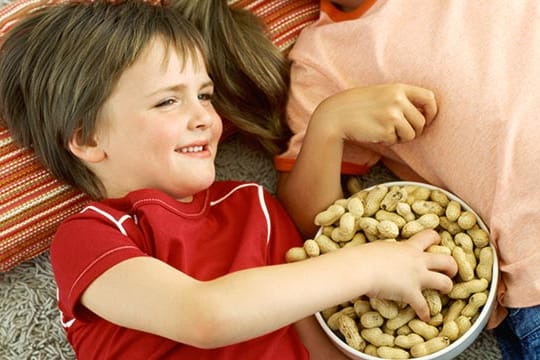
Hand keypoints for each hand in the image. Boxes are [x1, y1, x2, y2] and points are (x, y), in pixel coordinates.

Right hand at [313, 83, 436, 145]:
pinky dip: (388, 141)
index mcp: (398, 88)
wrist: (336, 115)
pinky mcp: (385, 130)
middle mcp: (398, 100)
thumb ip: (401, 99)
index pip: (429, 98)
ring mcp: (392, 115)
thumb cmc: (358, 106)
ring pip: (411, 134)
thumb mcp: (381, 94)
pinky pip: (396, 141)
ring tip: (386, 131)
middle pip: (421, 121)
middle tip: (401, 133)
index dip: (432, 111)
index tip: (427, 119)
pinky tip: (375, 133)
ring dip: (401, 138)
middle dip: (414, 131)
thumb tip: (424, 115)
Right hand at [360, 230, 456, 320]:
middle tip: (450, 270)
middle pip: (445, 259)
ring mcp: (417, 277)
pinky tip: (425, 317)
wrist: (361, 267)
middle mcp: (417, 260)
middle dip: (452, 265)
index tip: (437, 242)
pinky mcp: (411, 293)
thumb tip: (379, 255)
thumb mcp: (378, 248)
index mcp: (408, 247)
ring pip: (444, 282)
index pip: (428, 236)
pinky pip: (422, 306)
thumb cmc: (364, 256)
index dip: (435, 239)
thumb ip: (386, 252)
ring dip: (447, 287)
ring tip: (445, 290)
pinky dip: (424, 313)